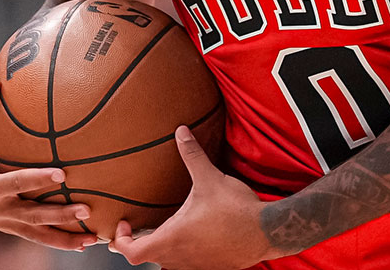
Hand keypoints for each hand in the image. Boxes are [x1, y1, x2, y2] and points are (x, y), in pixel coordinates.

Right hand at [0, 77, 96, 250]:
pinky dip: (57, 241)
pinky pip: (35, 235)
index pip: (14, 184)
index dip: (36, 180)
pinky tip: (84, 243)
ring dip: (63, 238)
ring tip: (92, 238)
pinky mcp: (8, 224)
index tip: (62, 174)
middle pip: (30, 215)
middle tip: (87, 208)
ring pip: (35, 233)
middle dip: (58, 214)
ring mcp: (2, 220)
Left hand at [109, 126, 280, 269]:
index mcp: (172, 239)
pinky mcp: (210, 266)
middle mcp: (178, 257)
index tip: (126, 225)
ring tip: (168, 226)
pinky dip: (183, 249)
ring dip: (163, 245)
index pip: (131, 253)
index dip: (122, 240)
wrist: (267, 232)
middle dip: (142, 240)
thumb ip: (192, 155)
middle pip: (147, 256)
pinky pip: (187, 262)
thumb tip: (181, 132)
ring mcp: (195, 265)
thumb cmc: (236, 211)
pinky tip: (194, 234)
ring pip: (167, 260)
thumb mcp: (210, 179)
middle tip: (141, 225)